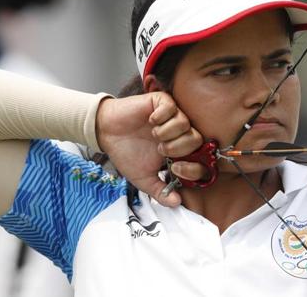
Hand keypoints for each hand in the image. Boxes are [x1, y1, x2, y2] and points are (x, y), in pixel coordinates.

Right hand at [96, 92, 204, 206]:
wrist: (106, 133)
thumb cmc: (126, 154)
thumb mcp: (144, 179)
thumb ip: (160, 192)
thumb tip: (177, 204)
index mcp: (178, 152)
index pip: (200, 158)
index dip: (192, 166)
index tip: (173, 168)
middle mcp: (179, 134)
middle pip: (197, 139)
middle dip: (179, 148)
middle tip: (161, 150)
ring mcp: (171, 117)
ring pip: (185, 123)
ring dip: (167, 132)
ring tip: (153, 135)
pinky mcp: (161, 102)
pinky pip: (172, 107)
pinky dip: (161, 116)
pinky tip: (150, 121)